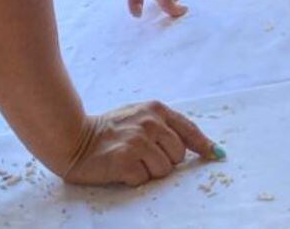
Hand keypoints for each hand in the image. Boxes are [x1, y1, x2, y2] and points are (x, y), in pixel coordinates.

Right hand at [60, 102, 217, 186]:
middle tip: (144, 157)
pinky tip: (121, 169)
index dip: (203, 144)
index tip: (216, 154)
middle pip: (178, 155)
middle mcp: (151, 123)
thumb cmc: (109, 129)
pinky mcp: (125, 159)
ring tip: (131, 162)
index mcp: (157, 109)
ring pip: (163, 170)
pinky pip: (143, 179)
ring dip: (149, 171)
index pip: (189, 129)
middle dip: (165, 161)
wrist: (73, 138)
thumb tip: (193, 144)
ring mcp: (138, 141)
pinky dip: (134, 179)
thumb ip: (163, 125)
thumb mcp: (139, 115)